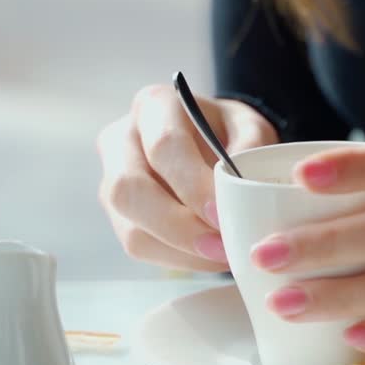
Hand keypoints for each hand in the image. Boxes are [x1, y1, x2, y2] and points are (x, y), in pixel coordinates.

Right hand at [97, 85, 276, 270]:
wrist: (212, 142)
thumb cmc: (229, 132)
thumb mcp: (250, 126)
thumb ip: (251, 147)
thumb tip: (241, 186)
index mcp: (155, 105)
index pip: (164, 146)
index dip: (191, 184)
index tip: (221, 213)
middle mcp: (122, 140)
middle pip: (130, 191)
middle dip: (178, 226)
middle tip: (220, 246)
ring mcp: (113, 180)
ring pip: (130, 228)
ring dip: (179, 250)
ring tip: (220, 255)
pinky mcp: (120, 216)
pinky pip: (140, 246)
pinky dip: (177, 259)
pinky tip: (207, 257)